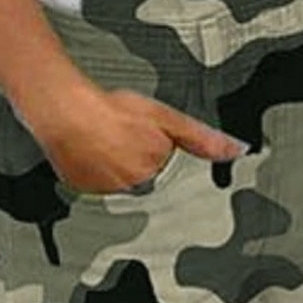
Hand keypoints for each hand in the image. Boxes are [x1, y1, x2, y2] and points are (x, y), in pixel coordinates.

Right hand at [24, 78, 248, 194]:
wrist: (65, 111)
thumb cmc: (112, 111)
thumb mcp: (166, 118)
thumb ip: (201, 138)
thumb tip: (238, 151)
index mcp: (157, 172)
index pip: (168, 174)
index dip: (158, 156)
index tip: (148, 147)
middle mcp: (135, 189)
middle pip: (145, 179)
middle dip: (139, 159)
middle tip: (124, 136)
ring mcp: (107, 192)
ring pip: (120, 182)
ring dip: (116, 165)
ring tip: (105, 141)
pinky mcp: (82, 190)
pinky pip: (94, 183)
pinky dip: (94, 169)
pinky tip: (89, 150)